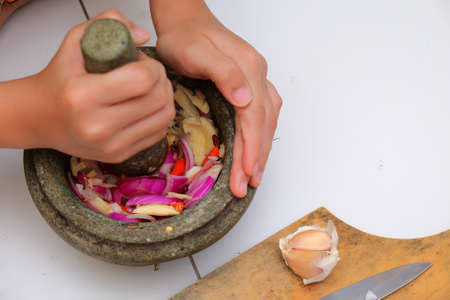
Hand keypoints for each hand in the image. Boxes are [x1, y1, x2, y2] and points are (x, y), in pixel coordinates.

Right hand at [35, 9, 174, 162]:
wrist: (39, 118)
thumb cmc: (59, 79)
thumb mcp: (75, 41)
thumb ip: (108, 23)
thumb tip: (143, 36)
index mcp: (84, 95)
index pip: (142, 79)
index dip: (151, 66)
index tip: (141, 62)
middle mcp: (98, 125)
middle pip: (158, 98)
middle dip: (161, 79)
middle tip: (148, 73)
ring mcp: (110, 145)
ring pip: (164, 117)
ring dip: (165, 97)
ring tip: (150, 88)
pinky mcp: (118, 155)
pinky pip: (159, 133)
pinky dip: (159, 116)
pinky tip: (146, 107)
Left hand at [151, 1, 281, 196]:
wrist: (184, 20)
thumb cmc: (185, 37)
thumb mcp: (198, 52)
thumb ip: (225, 73)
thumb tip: (247, 100)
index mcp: (249, 68)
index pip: (254, 115)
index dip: (252, 146)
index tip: (247, 173)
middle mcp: (258, 75)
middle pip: (263, 122)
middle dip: (257, 156)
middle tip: (248, 185)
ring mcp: (256, 79)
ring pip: (266, 120)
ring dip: (262, 150)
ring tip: (254, 176)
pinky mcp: (249, 84)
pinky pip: (263, 114)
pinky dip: (260, 136)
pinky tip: (256, 149)